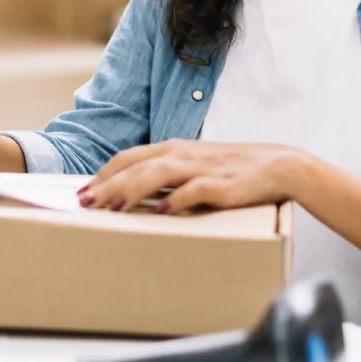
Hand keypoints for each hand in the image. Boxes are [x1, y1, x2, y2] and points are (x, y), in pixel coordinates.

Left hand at [79, 140, 299, 214]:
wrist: (277, 165)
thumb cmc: (231, 169)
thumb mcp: (194, 165)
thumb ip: (167, 175)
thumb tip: (134, 194)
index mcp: (173, 149)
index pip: (129, 158)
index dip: (103, 173)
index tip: (83, 190)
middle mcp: (182, 155)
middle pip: (135, 166)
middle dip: (106, 184)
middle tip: (83, 203)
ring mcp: (201, 168)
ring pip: (157, 174)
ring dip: (132, 190)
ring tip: (111, 208)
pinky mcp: (221, 184)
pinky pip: (195, 190)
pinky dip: (176, 200)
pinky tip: (162, 212)